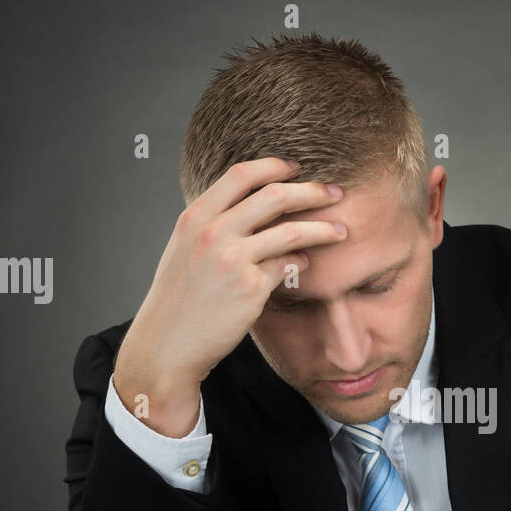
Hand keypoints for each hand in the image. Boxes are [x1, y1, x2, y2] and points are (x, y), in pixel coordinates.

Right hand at [112, 156, 347, 435]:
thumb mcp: (185, 249)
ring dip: (323, 229)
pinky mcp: (250, 289)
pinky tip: (307, 263)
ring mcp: (232, 260)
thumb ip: (214, 224)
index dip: (274, 166)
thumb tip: (256, 204)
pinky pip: (287, 266)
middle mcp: (212, 233)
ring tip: (341, 231)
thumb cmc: (179, 300)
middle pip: (274, 196)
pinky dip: (302, 261)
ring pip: (292, 231)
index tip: (296, 169)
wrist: (168, 344)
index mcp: (194, 218)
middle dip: (312, 192)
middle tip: (335, 194)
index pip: (241, 175)